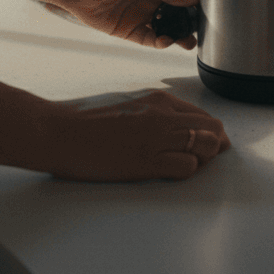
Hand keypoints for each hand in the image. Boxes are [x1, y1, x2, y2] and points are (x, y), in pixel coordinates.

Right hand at [42, 90, 229, 180]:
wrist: (59, 132)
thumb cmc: (85, 122)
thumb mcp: (127, 105)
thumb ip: (153, 112)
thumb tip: (171, 124)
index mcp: (158, 100)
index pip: (202, 115)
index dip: (210, 133)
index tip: (207, 145)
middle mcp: (163, 115)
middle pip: (212, 129)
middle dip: (214, 146)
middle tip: (204, 159)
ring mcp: (156, 137)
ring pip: (206, 146)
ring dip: (203, 160)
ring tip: (186, 166)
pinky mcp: (147, 160)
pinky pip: (186, 166)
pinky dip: (186, 172)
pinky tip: (170, 172)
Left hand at [45, 0, 200, 48]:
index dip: (199, 0)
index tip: (211, 10)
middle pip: (181, 13)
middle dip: (192, 23)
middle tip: (201, 31)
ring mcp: (143, 13)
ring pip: (169, 28)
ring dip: (179, 35)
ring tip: (187, 42)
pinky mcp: (131, 29)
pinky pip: (151, 39)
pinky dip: (161, 42)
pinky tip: (165, 40)